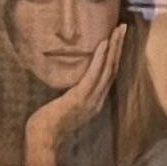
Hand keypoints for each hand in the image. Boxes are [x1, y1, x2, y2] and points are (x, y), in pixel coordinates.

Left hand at [22, 24, 123, 165]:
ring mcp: (90, 99)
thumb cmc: (48, 123)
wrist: (43, 138)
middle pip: (113, 70)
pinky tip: (104, 44)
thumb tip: (69, 81)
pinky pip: (93, 75)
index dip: (115, 56)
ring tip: (118, 31)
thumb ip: (71, 95)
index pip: (109, 75)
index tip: (118, 39)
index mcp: (94, 102)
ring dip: (114, 48)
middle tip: (123, 28)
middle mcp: (97, 100)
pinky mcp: (80, 98)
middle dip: (119, 47)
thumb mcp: (64, 106)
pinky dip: (100, 58)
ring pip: (108, 70)